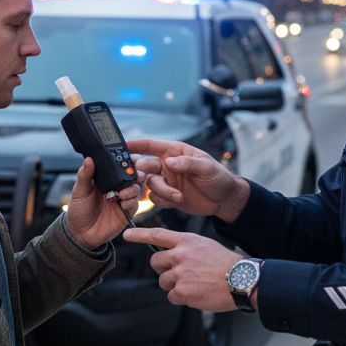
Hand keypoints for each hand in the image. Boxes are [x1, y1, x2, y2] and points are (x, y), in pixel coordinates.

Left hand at [64, 157, 140, 249]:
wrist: (80, 234)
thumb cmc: (78, 210)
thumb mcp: (79, 191)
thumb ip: (85, 175)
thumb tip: (89, 159)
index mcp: (105, 177)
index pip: (119, 164)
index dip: (127, 159)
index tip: (131, 156)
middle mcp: (117, 186)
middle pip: (133, 174)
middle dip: (136, 172)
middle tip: (135, 173)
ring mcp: (123, 198)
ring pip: (136, 187)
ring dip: (132, 187)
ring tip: (122, 193)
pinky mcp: (127, 211)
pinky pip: (135, 203)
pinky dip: (131, 201)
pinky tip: (122, 203)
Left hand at [122, 226, 243, 311]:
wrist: (242, 279)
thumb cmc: (226, 264)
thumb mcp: (205, 245)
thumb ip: (186, 248)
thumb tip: (172, 256)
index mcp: (186, 241)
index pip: (157, 235)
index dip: (139, 235)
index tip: (126, 235)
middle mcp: (180, 255)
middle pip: (155, 262)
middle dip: (163, 270)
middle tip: (179, 274)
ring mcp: (180, 273)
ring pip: (163, 282)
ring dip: (175, 286)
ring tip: (195, 284)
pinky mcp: (182, 291)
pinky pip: (172, 296)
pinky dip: (182, 298)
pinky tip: (197, 293)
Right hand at [128, 138, 248, 221]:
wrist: (224, 200)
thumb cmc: (219, 177)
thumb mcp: (207, 167)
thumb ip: (188, 163)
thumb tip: (170, 162)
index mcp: (175, 152)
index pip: (150, 145)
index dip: (135, 144)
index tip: (121, 145)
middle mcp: (167, 165)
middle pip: (144, 166)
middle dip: (143, 172)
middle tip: (151, 178)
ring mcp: (166, 181)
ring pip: (150, 185)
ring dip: (161, 191)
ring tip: (178, 196)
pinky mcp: (167, 197)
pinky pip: (155, 199)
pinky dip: (163, 200)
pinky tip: (177, 200)